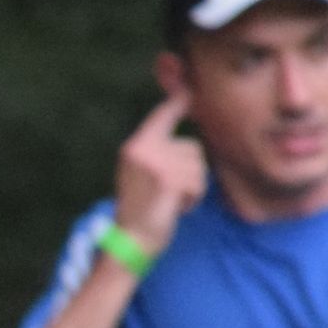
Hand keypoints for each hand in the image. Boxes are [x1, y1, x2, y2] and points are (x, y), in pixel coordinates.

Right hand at [112, 86, 206, 258]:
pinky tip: (174, 208)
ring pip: (197, 166)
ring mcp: (155, 164)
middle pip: (191, 147)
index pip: (162, 115)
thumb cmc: (140, 210)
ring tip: (170, 200)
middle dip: (190, 171)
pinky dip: (192, 198)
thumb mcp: (142, 173)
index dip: (179, 100)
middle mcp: (142, 149)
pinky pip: (197, 182)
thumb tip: (184, 137)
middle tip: (167, 191)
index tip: (190, 87)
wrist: (130, 241)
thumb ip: (158, 152)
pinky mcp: (168, 180)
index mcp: (135, 145)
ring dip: (192, 187)